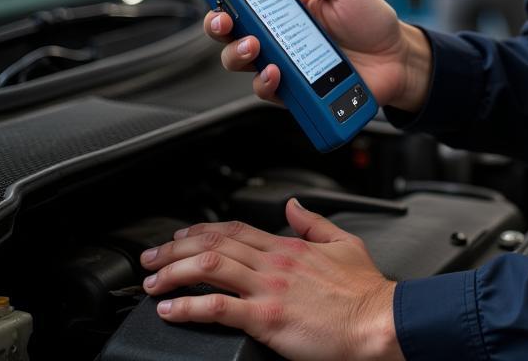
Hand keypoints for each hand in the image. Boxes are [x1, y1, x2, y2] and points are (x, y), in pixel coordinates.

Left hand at [141, 198, 402, 360]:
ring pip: (210, 269)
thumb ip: (314, 223)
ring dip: (174, 273)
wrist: (376, 321)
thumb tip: (294, 205)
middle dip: (176, 250)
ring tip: (151, 283)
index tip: (181, 237)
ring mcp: (269, 288)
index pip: (235, 230)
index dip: (202, 231)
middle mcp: (274, 263)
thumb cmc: (364, 292)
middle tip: (150, 259)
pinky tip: (170, 310)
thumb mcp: (344, 242)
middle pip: (214, 245)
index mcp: (289, 247)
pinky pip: (218, 308)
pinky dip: (188, 307)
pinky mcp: (266, 317)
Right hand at [203, 0, 431, 112]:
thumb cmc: (372, 22)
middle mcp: (282, 39)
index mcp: (288, 11)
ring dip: (240, 56)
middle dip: (220, 29)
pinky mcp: (299, 91)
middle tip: (229, 22)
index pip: (246, 4)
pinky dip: (268, 84)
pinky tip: (277, 73)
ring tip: (255, 48)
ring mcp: (288, 66)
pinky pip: (271, 92)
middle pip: (234, 36)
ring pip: (245, 67)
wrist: (398, 57)